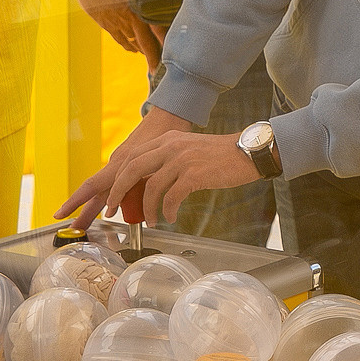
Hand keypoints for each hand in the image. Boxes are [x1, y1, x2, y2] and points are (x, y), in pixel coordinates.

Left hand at [57, 107, 255, 228]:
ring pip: (150, 187)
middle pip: (131, 169)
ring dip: (146, 208)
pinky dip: (166, 210)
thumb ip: (167, 161)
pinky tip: (170, 217)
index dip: (116, 180)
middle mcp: (171, 146)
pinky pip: (171, 197)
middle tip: (113, 211)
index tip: (110, 198)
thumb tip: (147, 184)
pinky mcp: (194, 174)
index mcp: (167, 140)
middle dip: (117, 193)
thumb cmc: (221, 156)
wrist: (249, 152)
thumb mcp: (188, 151)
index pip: (131, 158)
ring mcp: (182, 159)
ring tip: (150, 221)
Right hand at [71, 0, 166, 65]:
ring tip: (152, 60)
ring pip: (132, 41)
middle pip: (145, 42)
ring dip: (142, 51)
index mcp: (141, 5)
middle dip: (155, 57)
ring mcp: (115, 20)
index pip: (159, 29)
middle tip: (161, 71)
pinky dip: (127, 44)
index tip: (177, 52)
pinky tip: (132, 49)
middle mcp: (129, 17)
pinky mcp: (103, 20)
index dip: (168, 41)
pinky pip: (118, 37)